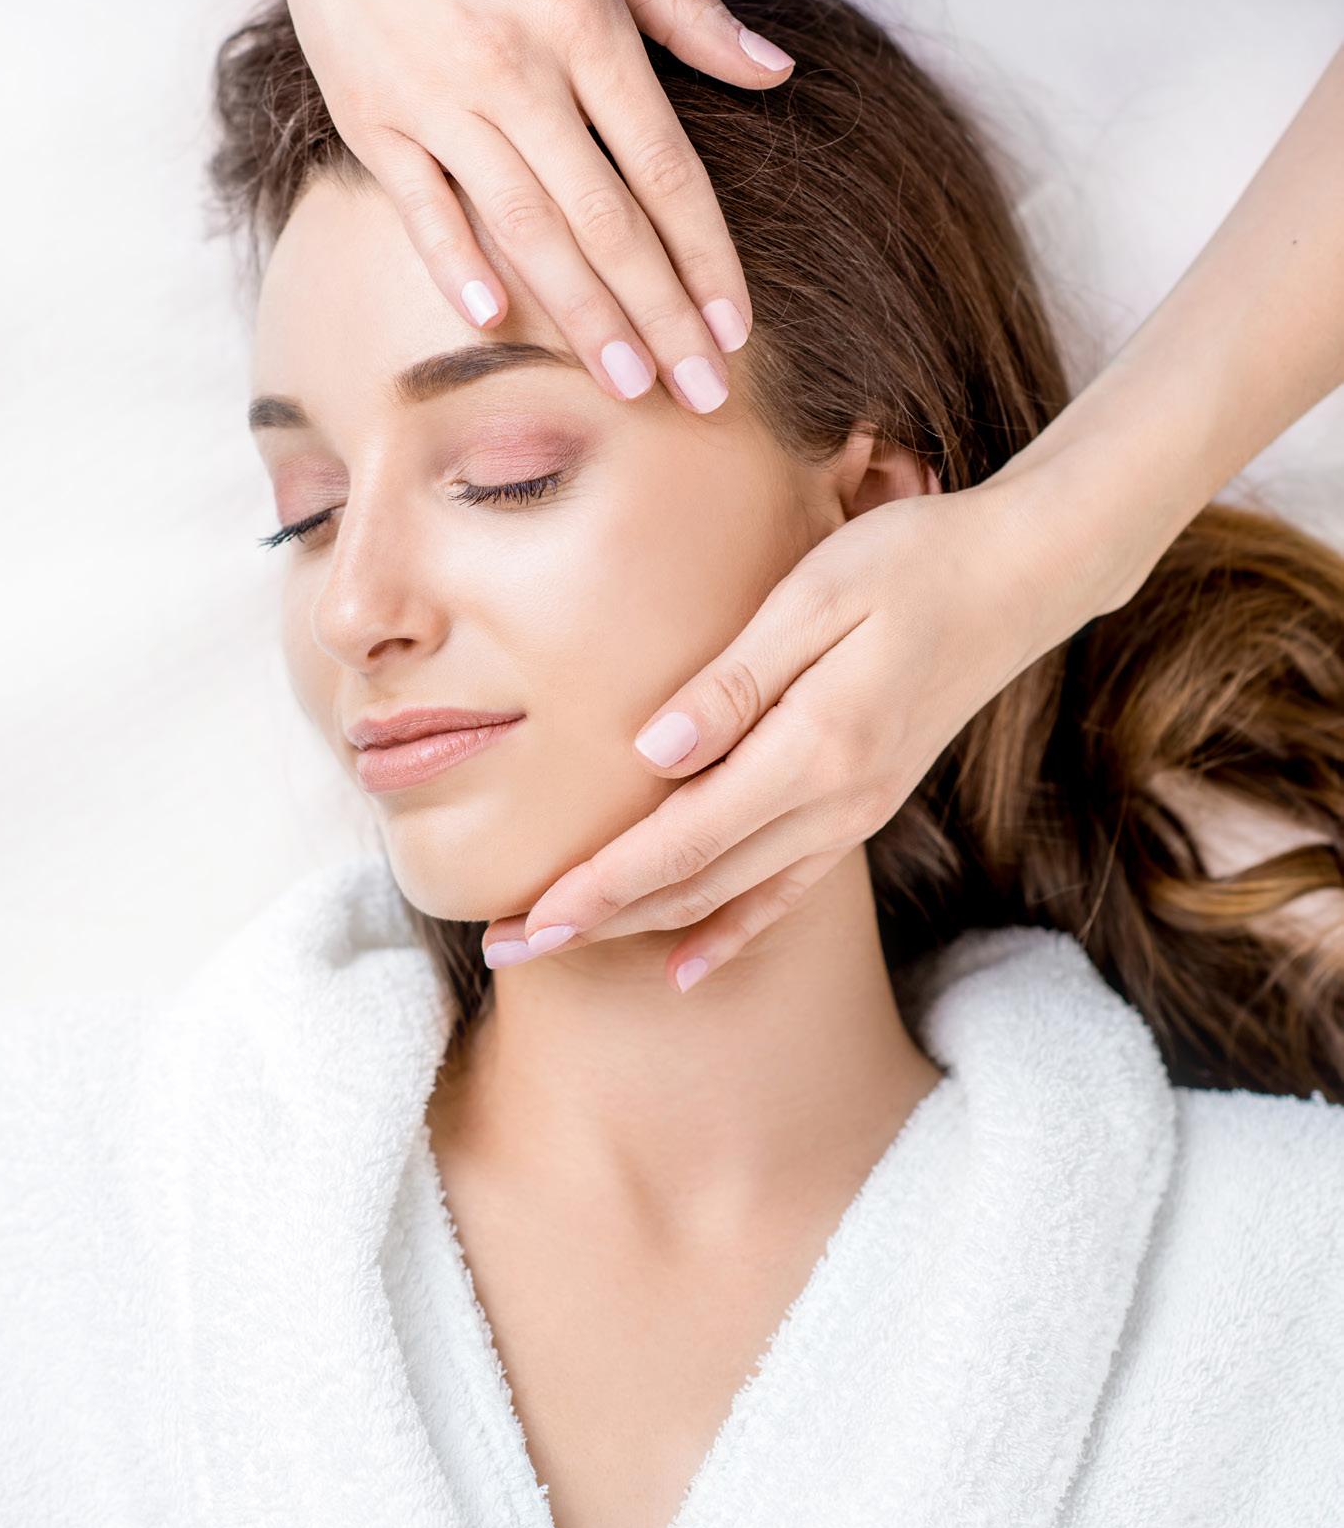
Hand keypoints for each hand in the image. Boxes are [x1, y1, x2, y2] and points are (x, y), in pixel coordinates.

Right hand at [198, 0, 796, 411]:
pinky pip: (422, 206)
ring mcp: (442, 98)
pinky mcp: (373, 118)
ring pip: (528, 228)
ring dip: (584, 317)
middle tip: (702, 393)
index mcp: (586, 24)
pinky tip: (497, 323)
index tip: (736, 328)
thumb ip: (688, 13)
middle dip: (662, 316)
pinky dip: (458, 264)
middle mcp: (519, 70)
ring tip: (630, 385)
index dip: (706, 256)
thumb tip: (776, 70)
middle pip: (609, 220)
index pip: (666, 169)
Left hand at [480, 465, 1143, 989]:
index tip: (529, 919)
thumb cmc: (913, 561)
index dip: (599, 886)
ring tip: (559, 950)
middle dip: (595, 922)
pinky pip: (784, 892)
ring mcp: (852, 814)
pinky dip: (728, 933)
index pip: (682, 839)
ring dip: (640, 930)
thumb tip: (647, 756)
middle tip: (505, 948)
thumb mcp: (815, 594)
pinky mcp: (862, 809)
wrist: (1021, 577)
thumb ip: (731, 683)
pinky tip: (682, 966)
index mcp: (814, 749)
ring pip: (729, 898)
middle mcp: (835, 802)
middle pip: (693, 886)